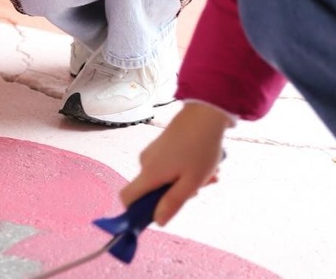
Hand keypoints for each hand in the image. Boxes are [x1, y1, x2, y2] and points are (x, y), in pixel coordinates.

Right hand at [119, 102, 231, 226]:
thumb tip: (158, 221)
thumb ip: (172, 203)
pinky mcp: (161, 146)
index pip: (127, 197)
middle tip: (200, 187)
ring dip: (185, 181)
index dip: (136, 211)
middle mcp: (145, 162)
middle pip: (151, 191)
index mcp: (149, 173)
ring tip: (208, 173)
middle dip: (175, 194)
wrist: (206, 113)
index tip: (157, 214)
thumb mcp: (191, 182)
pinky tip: (204, 163)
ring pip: (164, 178)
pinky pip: (168, 166)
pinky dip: (184, 169)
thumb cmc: (200, 148)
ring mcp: (153, 153)